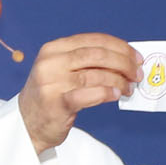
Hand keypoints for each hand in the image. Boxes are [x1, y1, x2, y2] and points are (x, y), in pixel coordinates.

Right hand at [16, 33, 140, 153]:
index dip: (120, 47)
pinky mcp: (56, 103)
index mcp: (54, 48)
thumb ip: (88, 62)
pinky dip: (107, 93)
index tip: (136, 57)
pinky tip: (116, 95)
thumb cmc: (53, 95)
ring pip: (96, 75)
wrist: (28, 123)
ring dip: (119, 80)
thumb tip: (126, 60)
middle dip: (123, 63)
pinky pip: (89, 94)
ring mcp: (52, 82)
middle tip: (137, 74)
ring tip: (129, 88)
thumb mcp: (63, 70)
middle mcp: (51, 62)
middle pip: (97, 55)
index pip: (94, 40)